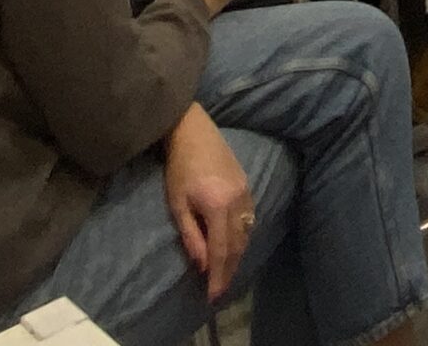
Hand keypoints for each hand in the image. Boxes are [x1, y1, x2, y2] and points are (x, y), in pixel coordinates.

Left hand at [165, 106, 256, 303]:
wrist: (193, 131)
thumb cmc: (179, 168)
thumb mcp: (178, 205)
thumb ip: (192, 236)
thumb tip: (203, 265)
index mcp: (219, 207)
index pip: (222, 251)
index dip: (219, 276)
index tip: (213, 297)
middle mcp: (239, 202)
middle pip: (238, 245)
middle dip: (230, 270)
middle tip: (220, 291)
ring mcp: (246, 192)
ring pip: (247, 233)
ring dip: (237, 255)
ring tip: (226, 273)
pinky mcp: (247, 185)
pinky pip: (249, 219)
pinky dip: (242, 237)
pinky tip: (234, 245)